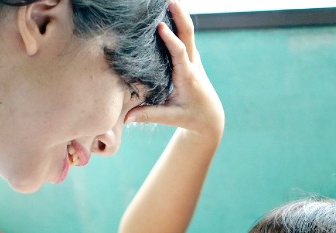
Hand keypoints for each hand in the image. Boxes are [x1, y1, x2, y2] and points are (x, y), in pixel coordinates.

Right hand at [126, 0, 223, 138]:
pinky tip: (166, 15)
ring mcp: (194, 59)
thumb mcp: (170, 117)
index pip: (181, 53)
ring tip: (165, 1)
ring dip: (178, 14)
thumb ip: (148, 115)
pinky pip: (185, 36)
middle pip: (188, 34)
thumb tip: (125, 118)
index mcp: (188, 77)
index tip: (161, 26)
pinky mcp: (191, 58)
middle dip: (180, 15)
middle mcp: (193, 64)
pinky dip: (177, 23)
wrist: (210, 117)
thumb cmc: (190, 116)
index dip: (171, 39)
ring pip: (188, 32)